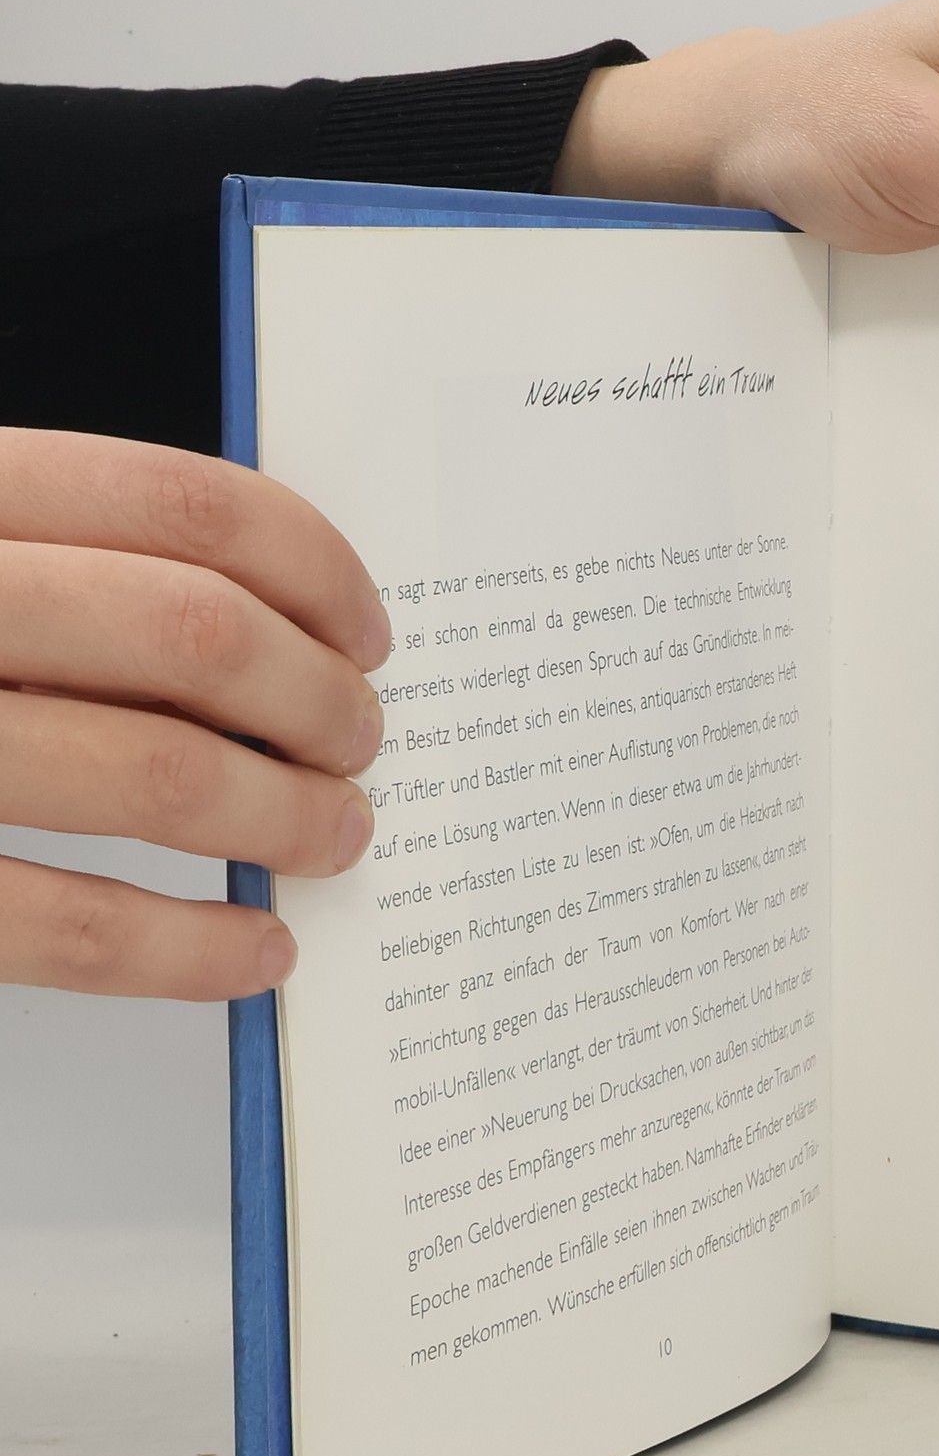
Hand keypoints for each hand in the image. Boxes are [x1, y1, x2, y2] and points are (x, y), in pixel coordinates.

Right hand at [0, 428, 389, 998]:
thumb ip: (56, 558)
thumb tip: (264, 619)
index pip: (184, 506)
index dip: (315, 571)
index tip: (366, 632)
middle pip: (196, 637)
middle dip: (318, 703)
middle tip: (359, 744)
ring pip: (157, 774)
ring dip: (285, 817)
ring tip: (334, 835)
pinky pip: (67, 929)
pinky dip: (191, 950)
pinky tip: (254, 949)